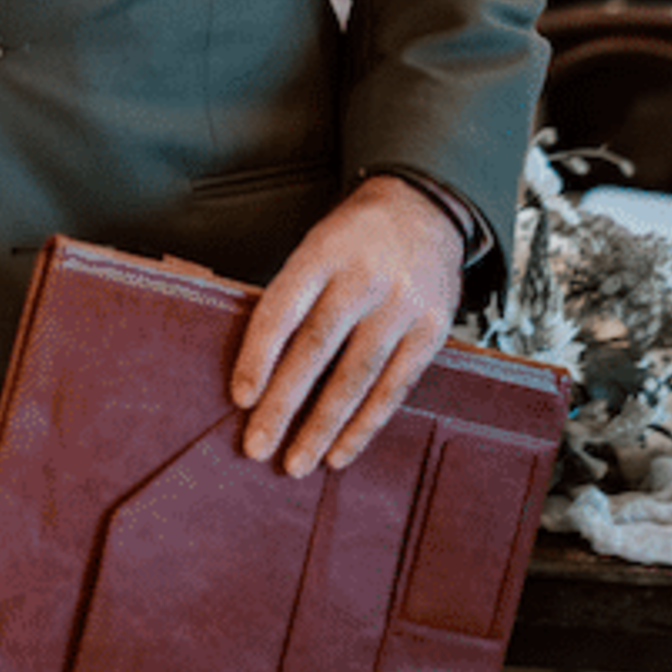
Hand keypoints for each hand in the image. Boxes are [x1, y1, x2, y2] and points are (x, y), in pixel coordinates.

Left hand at [228, 174, 463, 478]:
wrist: (425, 209)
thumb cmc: (355, 237)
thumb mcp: (318, 243)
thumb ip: (293, 296)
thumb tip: (257, 368)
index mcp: (324, 251)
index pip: (283, 308)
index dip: (259, 355)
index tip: (240, 397)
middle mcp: (364, 277)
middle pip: (316, 349)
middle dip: (284, 404)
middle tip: (257, 446)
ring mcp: (401, 305)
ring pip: (355, 377)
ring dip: (322, 427)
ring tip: (296, 463)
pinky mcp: (431, 332)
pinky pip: (393, 388)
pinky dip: (364, 426)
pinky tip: (340, 453)